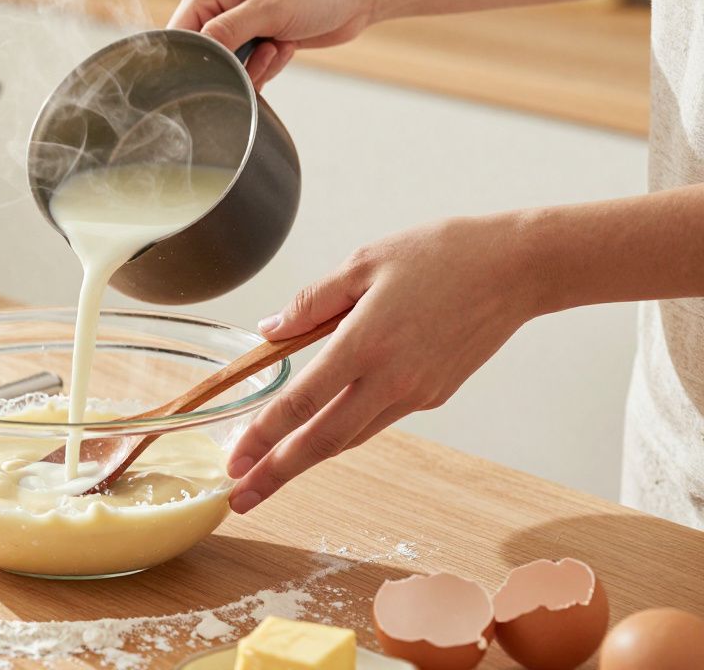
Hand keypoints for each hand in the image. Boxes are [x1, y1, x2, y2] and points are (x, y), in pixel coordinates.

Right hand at [167, 0, 384, 88]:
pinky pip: (244, 72)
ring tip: (277, 45)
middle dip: (230, 66)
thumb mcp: (268, 9)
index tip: (216, 70)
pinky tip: (284, 47)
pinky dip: (265, 69)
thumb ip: (226, 32)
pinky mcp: (253, 42)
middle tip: (261, 51)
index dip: (191, 58)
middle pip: (200, 56)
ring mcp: (235, 25)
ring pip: (224, 69)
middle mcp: (215, 6)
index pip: (177, 34)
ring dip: (253, 68)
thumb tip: (196, 54)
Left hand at [227, 214, 542, 512]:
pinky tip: (322, 428)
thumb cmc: (443, 255)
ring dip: (308, 458)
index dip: (264, 434)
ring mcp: (417, 393)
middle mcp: (392, 378)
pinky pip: (379, 418)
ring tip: (271, 473)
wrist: (518, 268)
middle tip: (241, 498)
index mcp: (367, 342)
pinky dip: (346, 428)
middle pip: (324, 440)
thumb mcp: (365, 262)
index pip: (302, 401)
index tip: (235, 458)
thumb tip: (270, 330)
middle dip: (277, 473)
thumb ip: (312, 301)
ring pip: (352, 436)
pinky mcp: (435, 395)